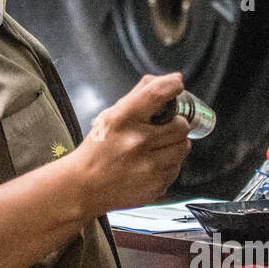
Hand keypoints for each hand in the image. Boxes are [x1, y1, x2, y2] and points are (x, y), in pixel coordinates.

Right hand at [65, 73, 193, 216]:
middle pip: (181, 125)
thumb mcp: (109, 117)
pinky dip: (168, 166)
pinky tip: (150, 166)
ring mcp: (148, 166)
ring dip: (175, 145)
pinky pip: (176, 169)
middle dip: (177, 124)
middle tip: (166, 127)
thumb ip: (138, 96)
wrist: (84, 187)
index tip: (176, 85)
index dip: (172, 86)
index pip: (156, 93)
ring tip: (156, 149)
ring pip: (183, 148)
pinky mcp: (156, 185)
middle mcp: (137, 142)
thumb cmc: (97, 150)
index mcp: (122, 120)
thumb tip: (168, 80)